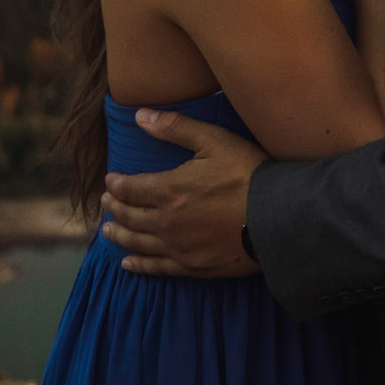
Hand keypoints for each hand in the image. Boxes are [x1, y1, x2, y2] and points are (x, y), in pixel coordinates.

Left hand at [100, 109, 268, 277]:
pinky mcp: (193, 267)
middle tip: (106, 203)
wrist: (278, 217)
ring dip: (120, 235)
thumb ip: (176, 128)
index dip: (117, 184)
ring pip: (138, 242)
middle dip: (115, 207)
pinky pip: (157, 268)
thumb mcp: (215, 141)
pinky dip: (139, 264)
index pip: (130, 188)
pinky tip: (128, 263)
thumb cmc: (248, 174)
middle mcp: (166, 222)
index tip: (110, 181)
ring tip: (107, 231)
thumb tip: (139, 116)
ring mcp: (178, 248)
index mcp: (168, 189)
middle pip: (130, 216)